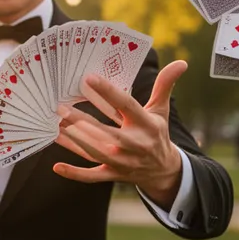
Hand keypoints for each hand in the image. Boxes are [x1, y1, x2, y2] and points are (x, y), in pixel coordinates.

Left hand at [53, 61, 188, 206]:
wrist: (163, 170)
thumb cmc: (156, 133)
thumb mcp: (160, 110)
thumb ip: (164, 85)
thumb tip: (181, 63)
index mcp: (147, 124)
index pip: (126, 105)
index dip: (108, 91)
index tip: (89, 78)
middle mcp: (136, 145)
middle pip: (108, 133)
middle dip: (84, 122)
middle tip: (62, 107)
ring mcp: (124, 162)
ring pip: (97, 153)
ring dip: (76, 142)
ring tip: (57, 126)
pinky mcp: (114, 175)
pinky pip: (93, 176)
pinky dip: (75, 173)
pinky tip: (57, 166)